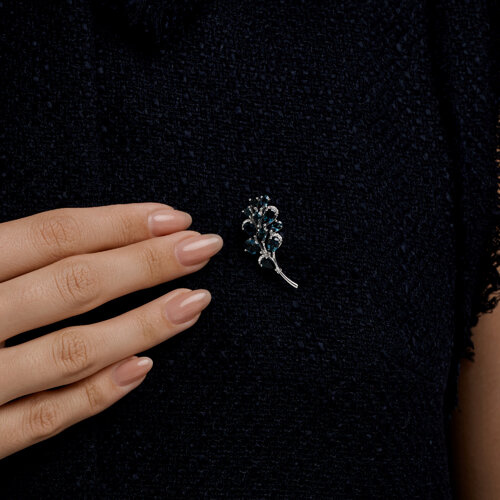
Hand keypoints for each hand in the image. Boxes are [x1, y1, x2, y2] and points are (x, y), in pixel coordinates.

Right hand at [0, 203, 222, 458]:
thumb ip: (4, 252)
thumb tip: (71, 232)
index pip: (53, 235)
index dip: (119, 224)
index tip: (173, 218)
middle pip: (74, 284)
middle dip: (147, 264)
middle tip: (202, 248)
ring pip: (70, 351)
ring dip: (142, 325)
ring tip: (194, 303)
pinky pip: (39, 422)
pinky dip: (93, 396)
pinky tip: (142, 369)